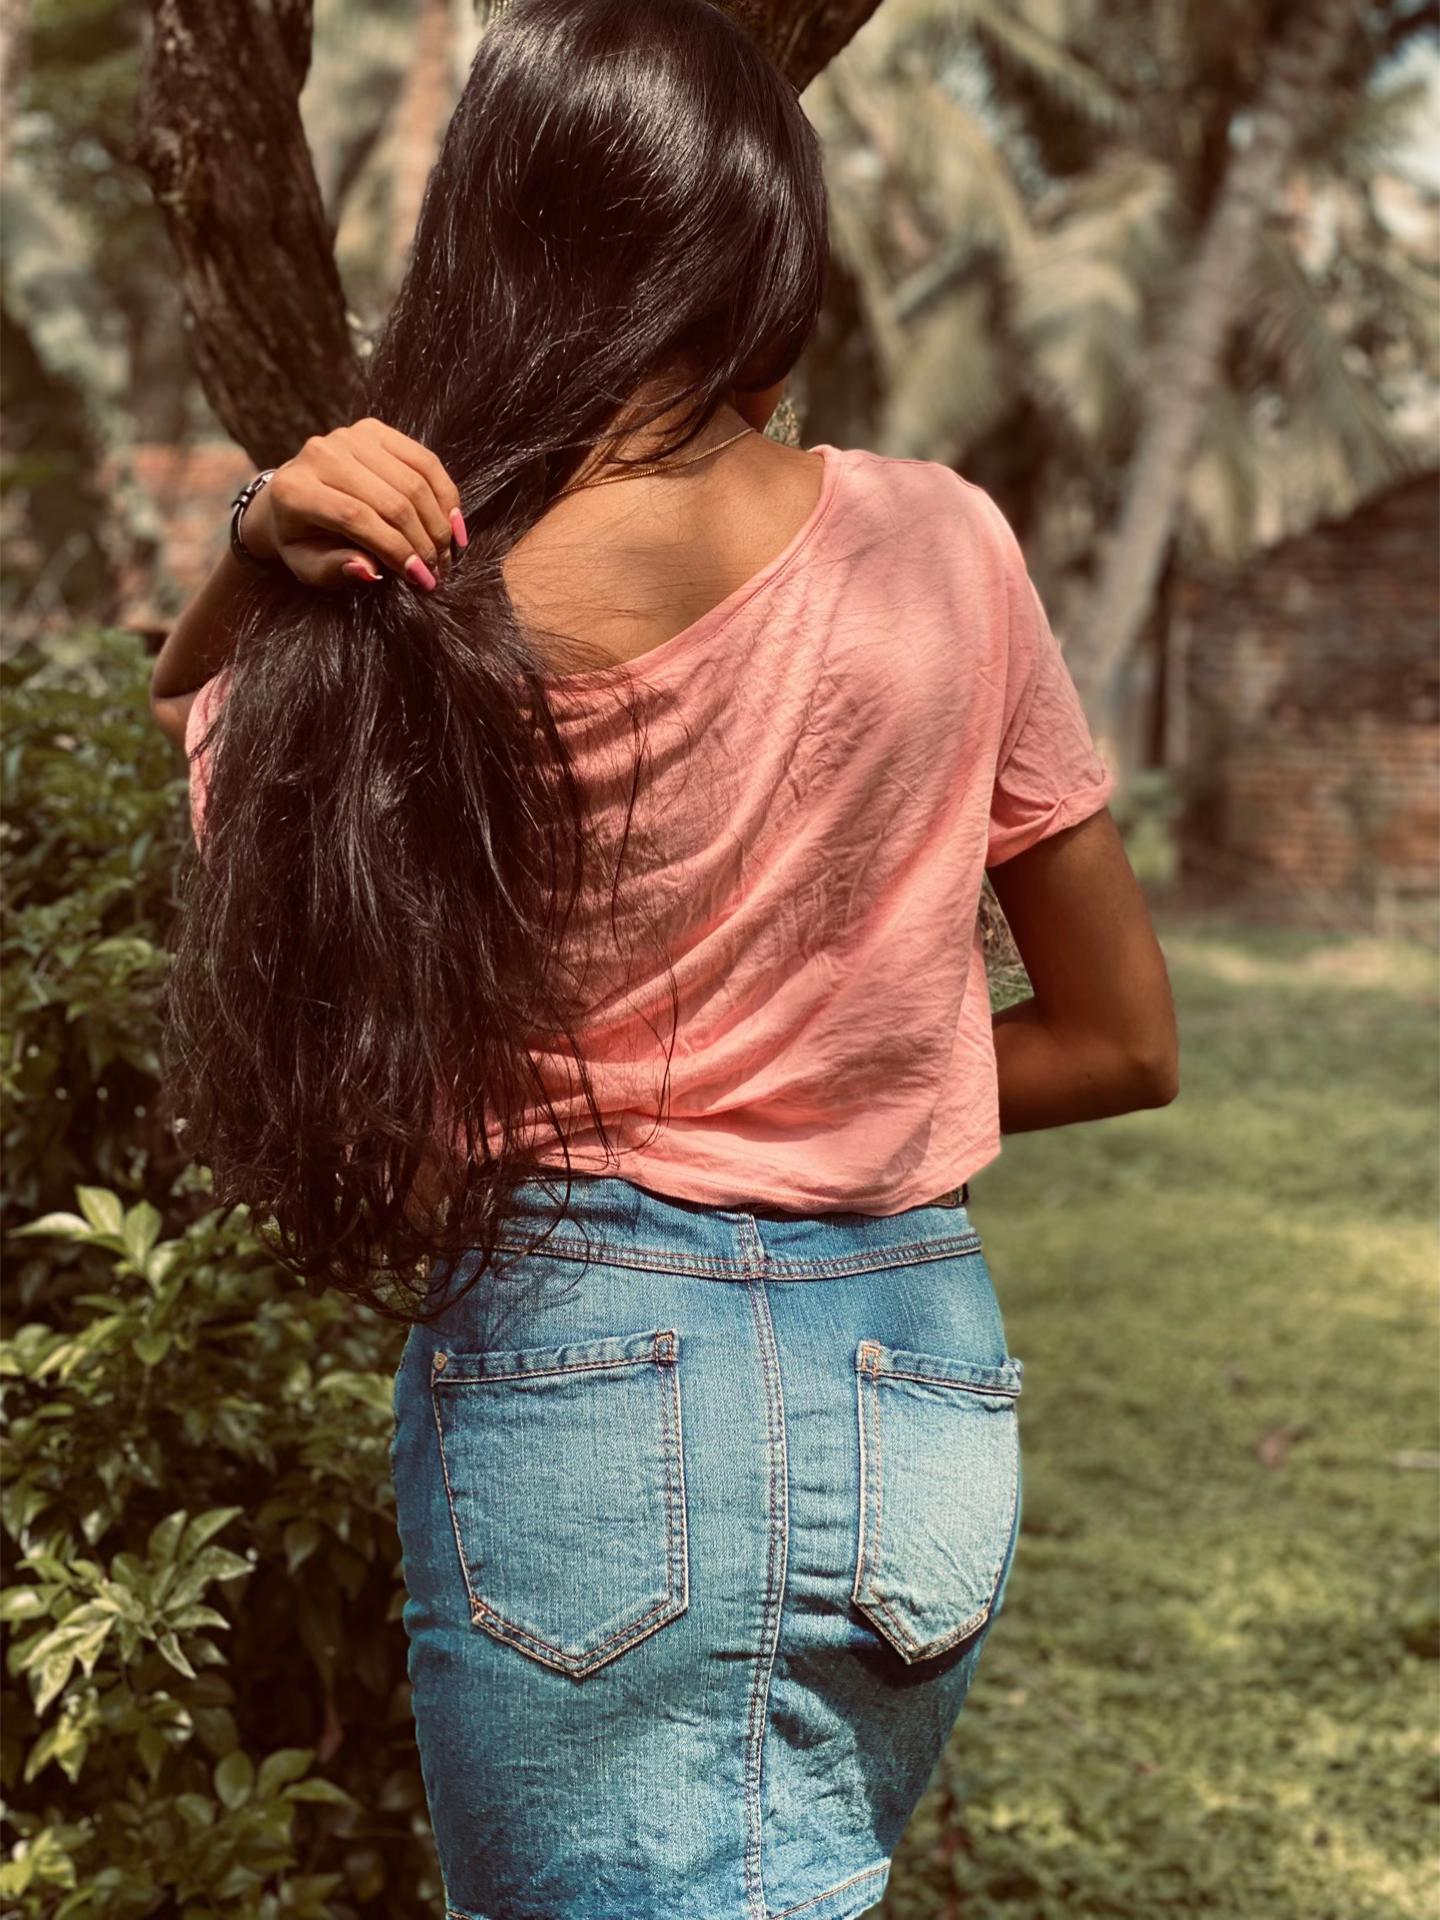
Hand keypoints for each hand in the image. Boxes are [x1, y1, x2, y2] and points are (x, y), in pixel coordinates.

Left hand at [240, 418, 467, 591]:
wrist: (296, 492)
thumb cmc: (303, 538)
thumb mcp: (308, 565)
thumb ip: (334, 570)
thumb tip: (370, 571)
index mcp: (297, 490)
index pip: (357, 518)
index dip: (396, 550)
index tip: (421, 579)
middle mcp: (321, 455)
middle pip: (391, 499)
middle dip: (423, 541)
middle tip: (439, 572)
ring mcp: (350, 436)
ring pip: (414, 481)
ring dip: (438, 522)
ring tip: (446, 553)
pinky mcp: (374, 429)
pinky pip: (424, 461)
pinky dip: (445, 494)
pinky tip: (454, 524)